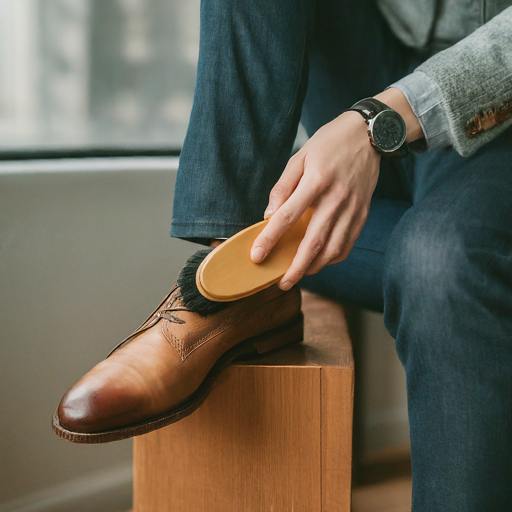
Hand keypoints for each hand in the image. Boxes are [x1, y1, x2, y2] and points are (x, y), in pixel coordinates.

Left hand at [250, 110, 380, 289]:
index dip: (270, 239)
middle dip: (296, 268)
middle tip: (282, 283)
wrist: (370, 134)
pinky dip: (333, 258)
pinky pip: (348, 244)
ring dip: (315, 267)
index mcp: (316, 181)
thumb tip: (269, 215)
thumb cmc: (330, 144)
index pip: (287, 217)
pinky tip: (321, 261)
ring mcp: (352, 208)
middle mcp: (336, 199)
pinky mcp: (363, 213)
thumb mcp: (300, 157)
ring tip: (300, 274)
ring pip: (334, 249)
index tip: (257, 256)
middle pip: (314, 242)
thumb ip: (283, 187)